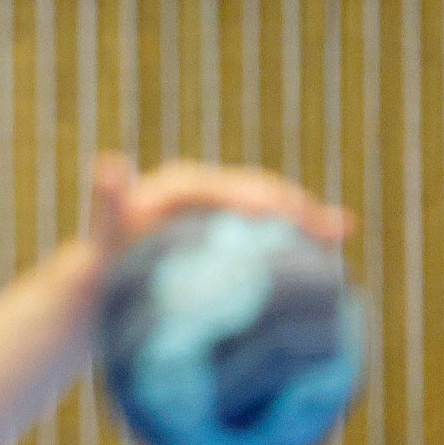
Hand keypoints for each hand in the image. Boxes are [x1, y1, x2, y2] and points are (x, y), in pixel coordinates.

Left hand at [84, 153, 350, 263]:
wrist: (109, 281)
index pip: (221, 186)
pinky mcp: (231, 236)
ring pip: (270, 212)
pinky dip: (299, 243)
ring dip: (305, 221)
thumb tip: (108, 163)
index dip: (250, 195)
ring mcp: (221, 215)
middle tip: (326, 226)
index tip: (278, 216)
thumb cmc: (104, 260)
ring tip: (341, 233)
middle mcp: (204, 193)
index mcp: (178, 187)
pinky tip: (333, 260)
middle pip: (255, 192)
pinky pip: (270, 237)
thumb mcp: (103, 234)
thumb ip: (107, 201)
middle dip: (291, 204)